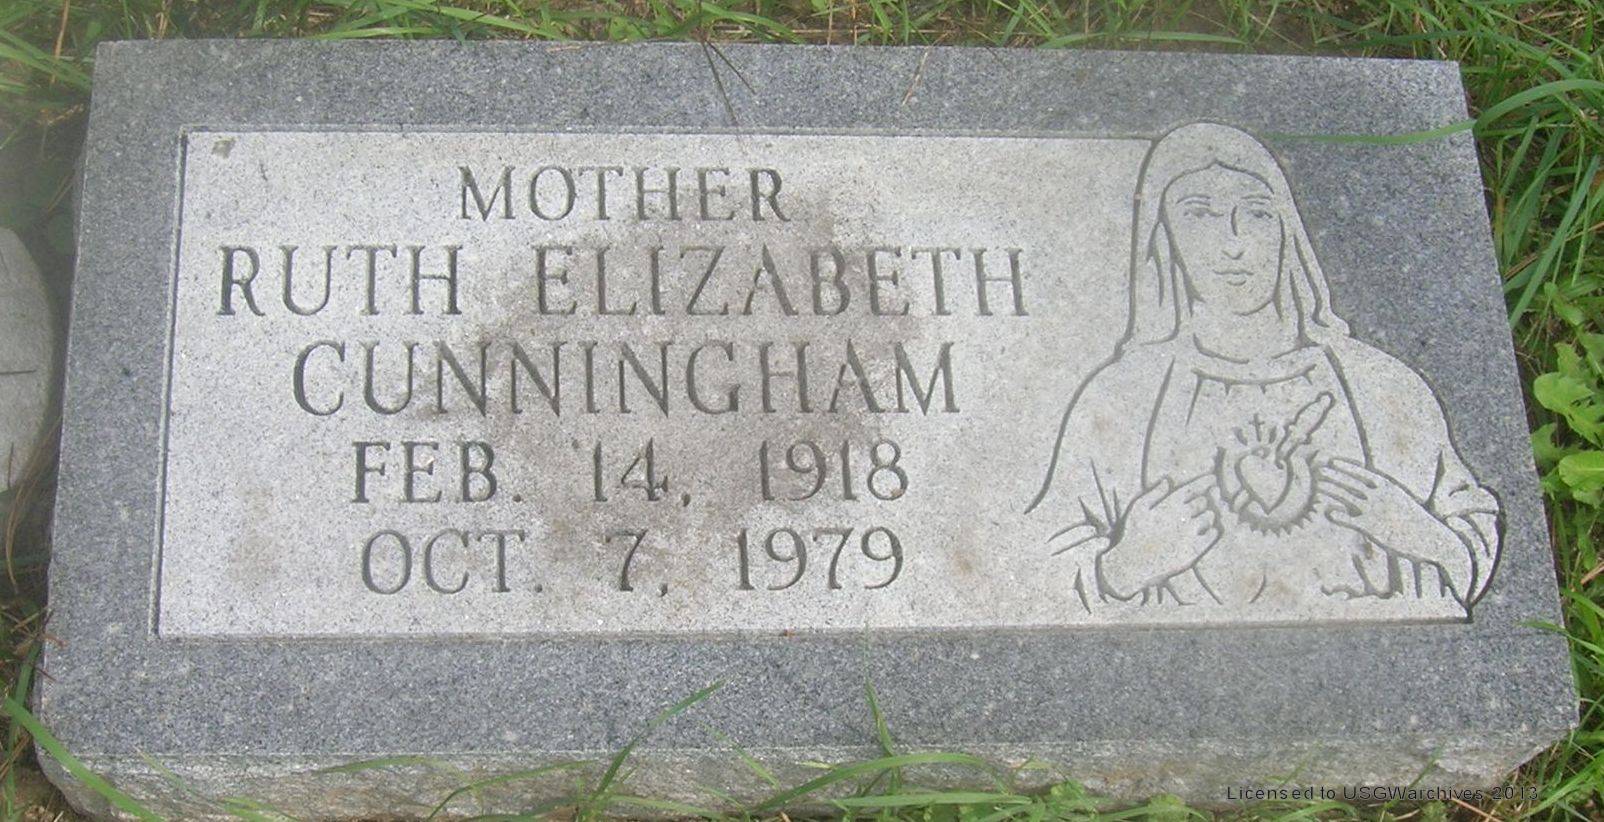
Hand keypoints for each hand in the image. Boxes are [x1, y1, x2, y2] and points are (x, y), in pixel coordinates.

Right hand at [1099, 475, 1222, 598]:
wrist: (1132, 564)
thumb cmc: (1133, 534)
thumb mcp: (1138, 508)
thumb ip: (1154, 492)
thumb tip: (1167, 481)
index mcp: (1169, 504)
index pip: (1193, 487)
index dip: (1205, 481)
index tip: (1212, 479)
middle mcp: (1182, 516)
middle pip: (1204, 501)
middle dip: (1206, 500)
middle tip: (1206, 502)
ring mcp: (1189, 533)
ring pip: (1209, 517)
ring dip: (1208, 515)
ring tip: (1204, 518)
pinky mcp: (1194, 550)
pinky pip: (1212, 535)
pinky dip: (1212, 531)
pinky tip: (1207, 532)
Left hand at [1315, 457, 1473, 599]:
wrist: (1434, 539)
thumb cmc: (1418, 522)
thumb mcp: (1403, 504)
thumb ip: (1387, 498)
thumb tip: (1375, 494)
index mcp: (1390, 488)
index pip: (1365, 473)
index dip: (1347, 467)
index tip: (1333, 461)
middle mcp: (1380, 496)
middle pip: (1352, 483)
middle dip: (1334, 475)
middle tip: (1318, 469)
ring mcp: (1375, 510)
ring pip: (1347, 497)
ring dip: (1331, 490)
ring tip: (1317, 486)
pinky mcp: (1372, 527)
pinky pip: (1350, 519)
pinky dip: (1338, 515)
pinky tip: (1327, 512)